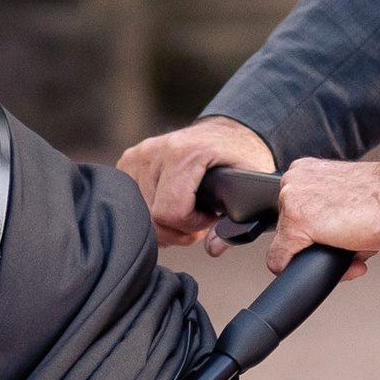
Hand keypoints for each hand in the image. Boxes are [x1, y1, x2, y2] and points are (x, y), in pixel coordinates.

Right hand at [115, 116, 274, 247]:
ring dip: (165, 222)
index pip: (170, 212)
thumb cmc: (239, 155)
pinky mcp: (128, 162)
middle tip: (199, 219)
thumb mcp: (251, 182)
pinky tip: (170, 204)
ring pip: (140, 216)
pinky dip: (151, 213)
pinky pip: (132, 204)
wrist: (225, 132)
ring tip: (187, 210)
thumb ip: (239, 219)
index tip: (210, 215)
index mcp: (183, 153)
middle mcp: (154, 151)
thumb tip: (214, 247)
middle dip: (178, 229)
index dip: (192, 225)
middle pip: (152, 219)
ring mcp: (137, 156)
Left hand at [266, 155, 379, 281]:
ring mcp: (291, 200)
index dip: (319, 235)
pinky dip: (305, 272)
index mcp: (305, 172)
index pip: (294, 214)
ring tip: (355, 247)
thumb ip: (330, 212)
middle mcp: (293, 181)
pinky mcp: (295, 222)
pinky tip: (343, 261)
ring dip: (321, 255)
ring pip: (289, 247)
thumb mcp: (350, 199)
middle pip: (291, 232)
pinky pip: (282, 261)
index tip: (342, 237)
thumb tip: (328, 239)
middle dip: (321, 245)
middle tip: (354, 245)